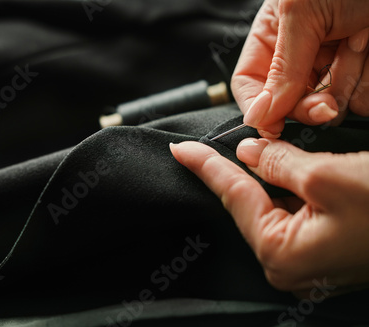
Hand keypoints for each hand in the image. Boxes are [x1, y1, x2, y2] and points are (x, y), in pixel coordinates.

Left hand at [170, 140, 368, 295]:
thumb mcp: (327, 176)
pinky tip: (282, 169)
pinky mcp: (324, 250)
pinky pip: (292, 214)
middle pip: (248, 204)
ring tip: (251, 152)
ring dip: (262, 177)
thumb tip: (249, 152)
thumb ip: (277, 163)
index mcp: (281, 252)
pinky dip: (285, 188)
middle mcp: (288, 265)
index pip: (232, 196)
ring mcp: (307, 261)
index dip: (203, 167)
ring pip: (270, 207)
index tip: (180, 150)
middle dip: (232, 171)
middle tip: (206, 148)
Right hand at [232, 0, 368, 136]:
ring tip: (356, 48)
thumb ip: (281, 68)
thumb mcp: (301, 13)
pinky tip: (367, 48)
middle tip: (324, 105)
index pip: (249, 86)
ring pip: (326, 105)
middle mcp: (298, 56)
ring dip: (344, 87)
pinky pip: (358, 99)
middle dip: (306, 106)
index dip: (259, 110)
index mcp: (271, 39)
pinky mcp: (360, 72)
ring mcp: (330, 65)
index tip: (273, 127)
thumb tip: (258, 115)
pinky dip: (366, 84)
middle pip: (288, 105)